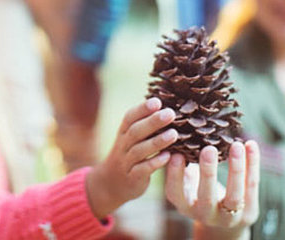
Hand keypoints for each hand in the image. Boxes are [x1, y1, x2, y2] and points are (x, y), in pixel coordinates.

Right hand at [85, 98, 177, 218]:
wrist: (110, 183)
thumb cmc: (128, 155)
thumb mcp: (131, 139)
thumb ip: (145, 125)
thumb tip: (167, 107)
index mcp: (123, 132)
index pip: (130, 117)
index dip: (142, 109)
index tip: (157, 101)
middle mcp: (123, 145)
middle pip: (135, 131)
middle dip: (152, 122)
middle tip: (170, 113)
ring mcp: (126, 162)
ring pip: (139, 150)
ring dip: (157, 141)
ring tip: (174, 134)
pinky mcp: (132, 178)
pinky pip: (142, 169)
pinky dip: (154, 162)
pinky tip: (168, 157)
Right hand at [165, 141, 259, 239]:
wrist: (225, 220)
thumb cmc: (199, 190)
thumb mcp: (188, 181)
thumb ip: (181, 164)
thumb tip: (175, 138)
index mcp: (185, 206)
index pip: (176, 193)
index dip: (175, 175)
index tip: (176, 155)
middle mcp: (205, 215)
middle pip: (207, 197)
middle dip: (208, 172)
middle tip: (208, 149)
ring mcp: (229, 218)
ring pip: (234, 195)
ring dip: (236, 169)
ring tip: (236, 145)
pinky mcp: (249, 213)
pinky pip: (252, 186)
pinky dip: (252, 164)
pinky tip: (251, 145)